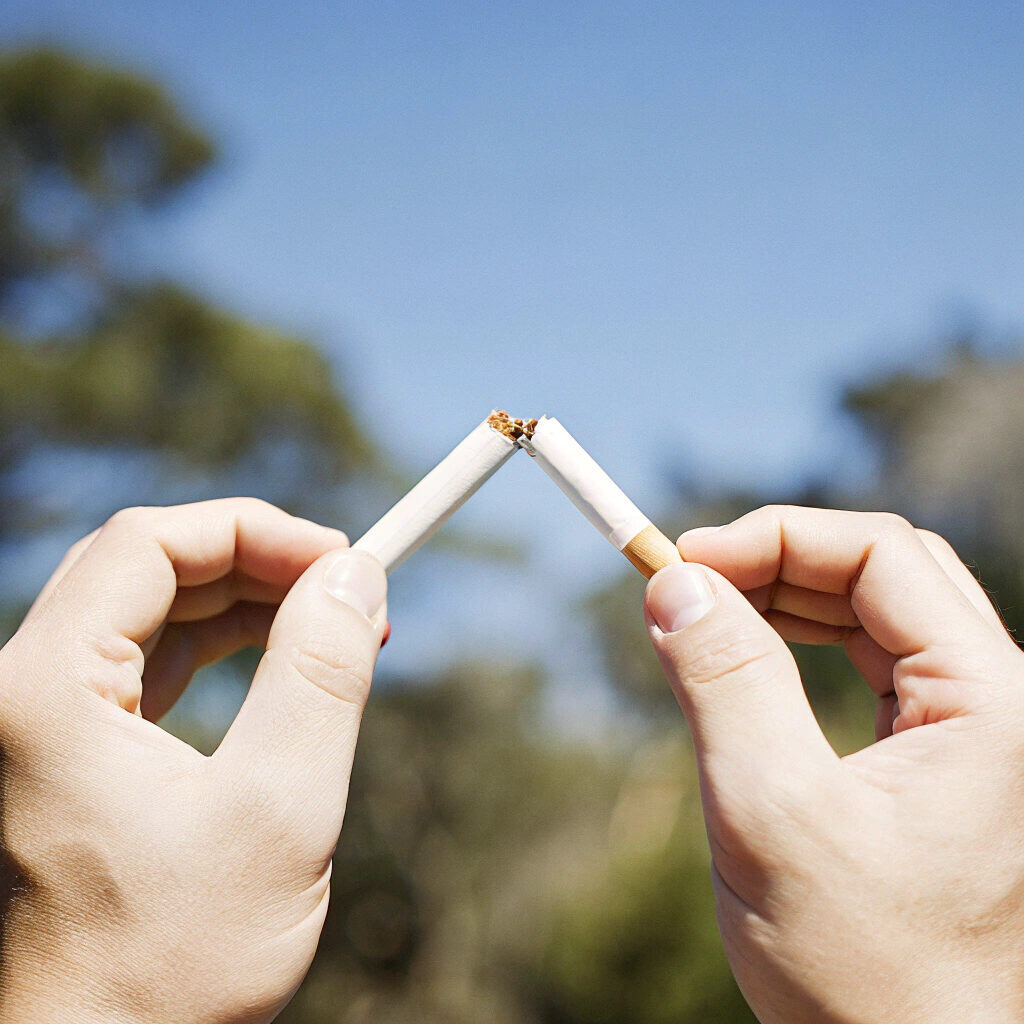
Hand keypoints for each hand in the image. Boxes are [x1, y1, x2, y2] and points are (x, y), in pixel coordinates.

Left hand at [0, 499, 386, 1023]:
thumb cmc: (167, 972)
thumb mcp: (278, 813)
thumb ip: (320, 678)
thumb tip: (355, 576)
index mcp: (45, 692)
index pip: (150, 544)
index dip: (257, 531)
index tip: (345, 559)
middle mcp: (22, 695)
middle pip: (145, 569)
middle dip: (257, 563)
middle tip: (348, 590)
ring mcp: (38, 728)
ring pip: (146, 615)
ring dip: (243, 604)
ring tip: (331, 625)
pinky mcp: (65, 760)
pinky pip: (142, 667)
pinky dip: (217, 650)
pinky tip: (276, 662)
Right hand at [645, 506, 1023, 1022]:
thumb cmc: (862, 969)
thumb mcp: (773, 813)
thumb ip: (726, 682)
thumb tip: (675, 582)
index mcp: (994, 702)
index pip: (882, 556)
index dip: (774, 538)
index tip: (682, 561)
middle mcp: (1001, 701)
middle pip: (884, 572)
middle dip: (777, 560)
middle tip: (685, 582)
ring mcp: (976, 729)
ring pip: (878, 612)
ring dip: (785, 596)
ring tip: (705, 613)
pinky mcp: (940, 756)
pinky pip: (873, 662)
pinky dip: (802, 642)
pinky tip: (750, 654)